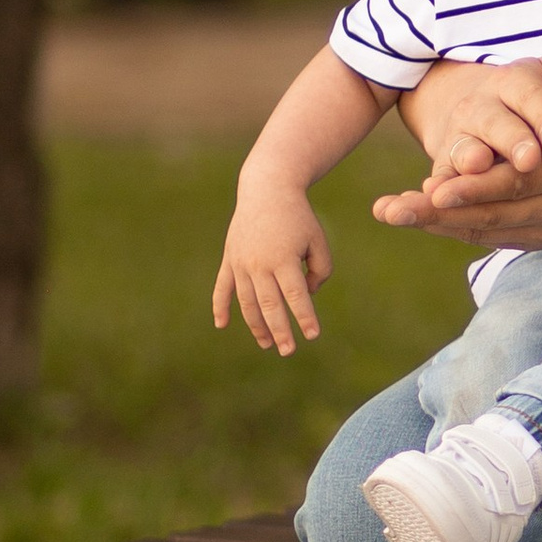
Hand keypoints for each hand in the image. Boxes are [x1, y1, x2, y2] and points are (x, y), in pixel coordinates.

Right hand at [214, 185, 332, 355]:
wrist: (267, 190)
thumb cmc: (298, 217)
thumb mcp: (317, 240)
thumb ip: (320, 270)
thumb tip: (307, 295)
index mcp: (284, 259)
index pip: (296, 297)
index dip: (304, 318)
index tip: (312, 335)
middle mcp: (259, 264)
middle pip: (269, 306)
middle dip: (280, 331)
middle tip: (289, 351)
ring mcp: (240, 263)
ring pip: (247, 303)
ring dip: (256, 326)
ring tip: (267, 344)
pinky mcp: (229, 259)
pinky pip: (222, 288)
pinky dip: (220, 307)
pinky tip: (222, 325)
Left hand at [375, 46, 541, 244]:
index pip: (514, 181)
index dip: (472, 187)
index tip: (433, 188)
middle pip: (488, 212)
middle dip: (436, 212)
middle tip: (389, 209)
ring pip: (486, 228)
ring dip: (439, 224)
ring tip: (393, 215)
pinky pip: (498, 236)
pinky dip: (461, 231)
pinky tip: (428, 221)